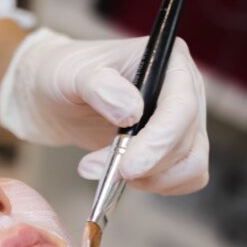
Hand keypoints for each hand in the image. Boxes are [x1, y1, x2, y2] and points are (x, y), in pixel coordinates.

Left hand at [0, 28, 208, 194]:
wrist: (55, 97)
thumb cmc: (65, 75)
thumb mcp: (72, 74)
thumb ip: (100, 86)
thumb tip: (132, 112)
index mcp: (168, 61)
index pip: (181, 107)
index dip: (159, 142)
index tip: (127, 167)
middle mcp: (186, 89)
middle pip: (186, 141)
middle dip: (144, 165)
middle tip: (94, 168)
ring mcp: (184, 121)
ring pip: (190, 164)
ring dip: (151, 180)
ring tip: (105, 172)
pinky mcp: (175, 147)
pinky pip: (187, 177)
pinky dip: (158, 185)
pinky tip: (123, 178)